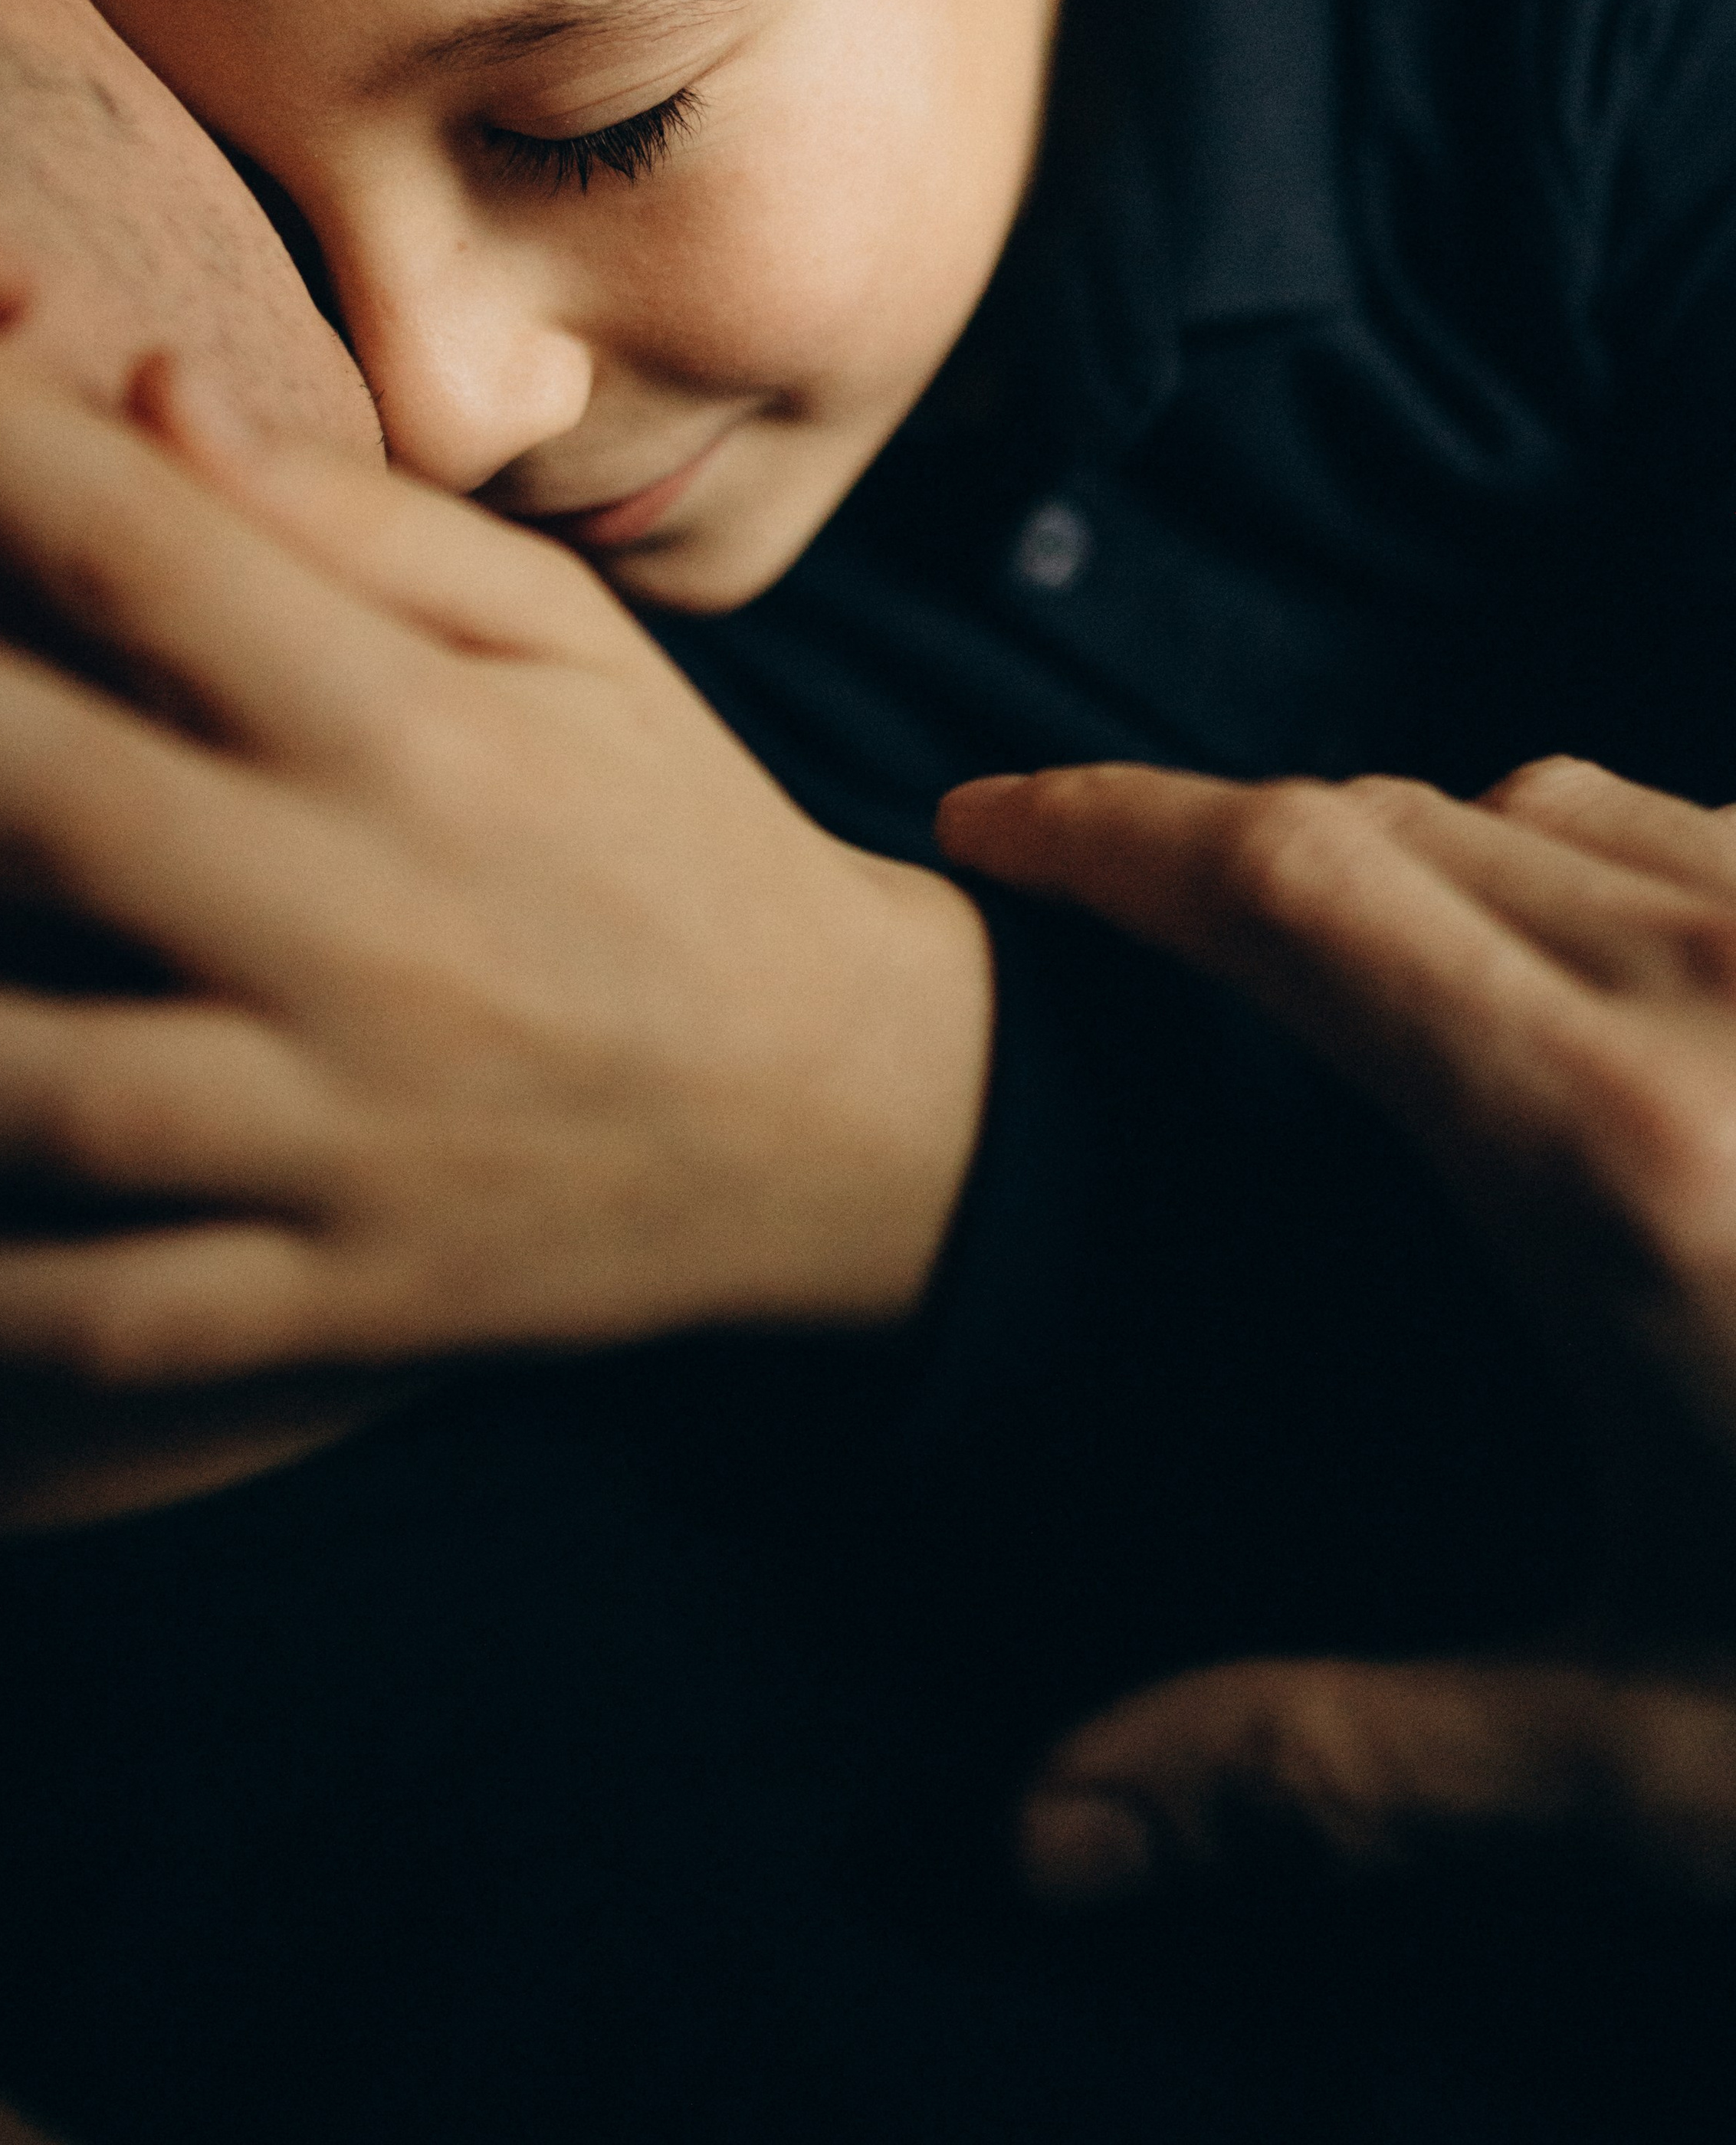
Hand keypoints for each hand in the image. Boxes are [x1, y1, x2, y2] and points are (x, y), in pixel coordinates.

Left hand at [0, 282, 991, 1382]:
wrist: (836, 1123)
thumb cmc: (666, 838)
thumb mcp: (569, 642)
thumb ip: (359, 522)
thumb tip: (140, 384)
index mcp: (429, 740)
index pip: (164, 554)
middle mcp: (379, 931)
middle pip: (52, 809)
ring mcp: (356, 1136)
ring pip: (40, 1099)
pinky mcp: (342, 1300)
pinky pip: (103, 1321)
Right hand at [939, 756, 1735, 1902]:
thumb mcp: (1655, 1756)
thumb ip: (1326, 1758)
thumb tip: (1028, 1839)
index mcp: (1595, 1139)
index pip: (1279, 882)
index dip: (1100, 825)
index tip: (982, 823)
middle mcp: (1724, 982)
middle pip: (1400, 816)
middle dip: (1235, 850)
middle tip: (1138, 944)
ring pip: (1566, 805)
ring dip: (1424, 856)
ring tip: (1357, 976)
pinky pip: (1716, 849)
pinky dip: (1597, 876)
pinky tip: (1608, 1007)